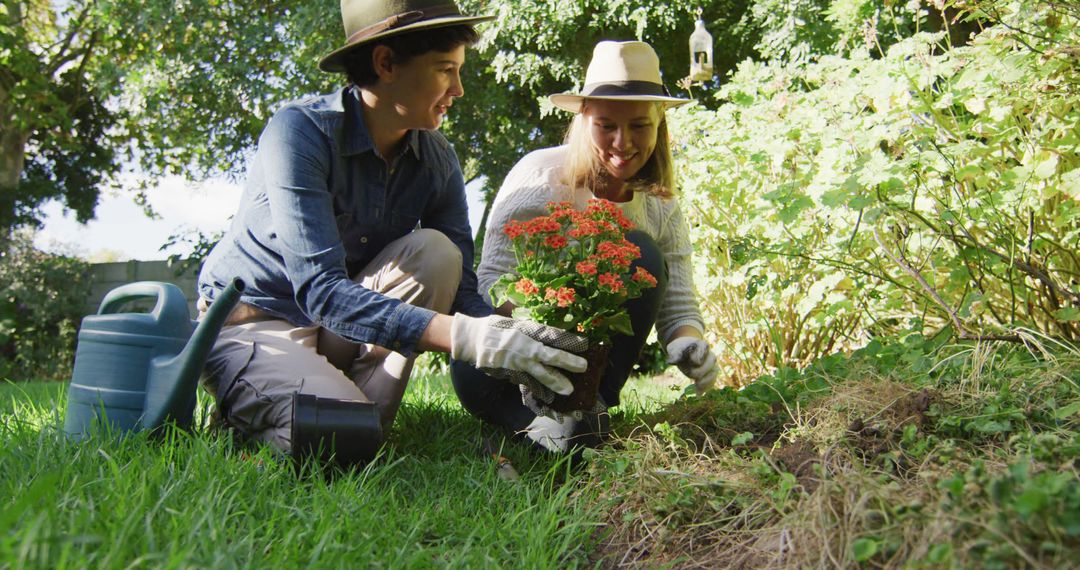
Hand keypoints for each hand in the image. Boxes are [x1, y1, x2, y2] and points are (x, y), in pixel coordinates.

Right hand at [451, 314, 587, 394]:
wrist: (474, 339)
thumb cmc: (497, 327)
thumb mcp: (517, 322)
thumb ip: (534, 328)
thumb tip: (551, 330)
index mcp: (528, 331)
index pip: (553, 336)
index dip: (570, 340)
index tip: (585, 344)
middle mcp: (526, 347)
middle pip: (551, 356)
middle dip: (568, 362)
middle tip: (584, 367)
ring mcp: (519, 363)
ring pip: (541, 374)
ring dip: (556, 382)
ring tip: (569, 390)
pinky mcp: (512, 373)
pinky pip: (529, 383)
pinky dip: (540, 390)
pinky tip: (549, 398)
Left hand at [666, 337, 717, 394]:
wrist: (686, 351)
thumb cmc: (680, 349)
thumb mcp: (675, 349)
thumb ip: (675, 354)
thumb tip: (671, 362)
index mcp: (702, 345)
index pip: (704, 350)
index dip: (699, 357)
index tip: (693, 361)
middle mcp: (710, 355)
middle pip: (711, 363)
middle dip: (701, 370)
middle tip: (691, 374)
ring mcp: (712, 365)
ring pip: (713, 373)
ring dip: (705, 381)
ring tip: (697, 386)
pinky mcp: (710, 375)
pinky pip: (711, 381)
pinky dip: (705, 388)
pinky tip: (698, 393)